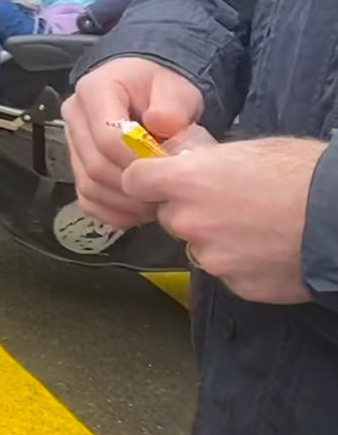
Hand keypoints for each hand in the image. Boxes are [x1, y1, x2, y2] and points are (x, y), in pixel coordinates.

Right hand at [60, 58, 206, 227]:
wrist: (146, 91)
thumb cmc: (160, 89)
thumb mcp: (175, 87)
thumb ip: (172, 105)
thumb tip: (162, 124)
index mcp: (94, 90)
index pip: (107, 137)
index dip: (137, 161)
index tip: (166, 171)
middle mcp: (74, 115)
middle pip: (95, 165)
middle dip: (132, 186)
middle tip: (165, 193)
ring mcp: (71, 142)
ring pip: (88, 184)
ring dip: (124, 202)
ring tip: (155, 202)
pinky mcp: (76, 163)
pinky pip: (85, 197)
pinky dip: (111, 211)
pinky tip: (137, 211)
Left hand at [126, 137, 328, 303]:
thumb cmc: (299, 174)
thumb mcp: (243, 149)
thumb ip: (200, 159)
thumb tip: (177, 157)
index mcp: (184, 182)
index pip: (134, 182)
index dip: (147, 180)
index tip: (160, 181)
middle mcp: (189, 222)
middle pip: (169, 217)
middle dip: (188, 211)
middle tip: (226, 204)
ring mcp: (213, 258)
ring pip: (198, 247)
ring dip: (215, 239)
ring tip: (255, 227)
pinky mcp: (237, 286)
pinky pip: (227, 272)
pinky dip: (241, 263)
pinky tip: (269, 249)